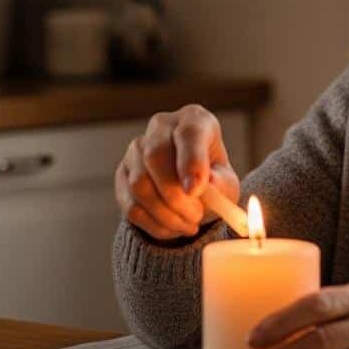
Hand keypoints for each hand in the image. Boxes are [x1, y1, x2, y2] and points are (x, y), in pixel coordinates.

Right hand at [114, 104, 239, 239]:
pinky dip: (153, 224)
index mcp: (194, 120)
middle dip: (175, 196)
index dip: (191, 162)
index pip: (188, 133)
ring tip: (189, 225)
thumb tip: (206, 186)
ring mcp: (136, 149)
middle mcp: (161, 127)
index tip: (195, 191)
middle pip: (155, 157)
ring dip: (165, 214)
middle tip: (196, 217)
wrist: (194, 191)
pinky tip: (173, 228)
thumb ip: (220, 183)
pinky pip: (130, 205)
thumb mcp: (226, 182)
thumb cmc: (214, 179)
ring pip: (139, 184)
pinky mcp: (122, 174)